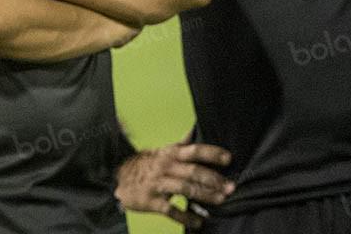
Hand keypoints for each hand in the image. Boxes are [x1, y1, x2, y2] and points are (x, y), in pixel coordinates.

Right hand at [115, 143, 234, 227]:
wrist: (119, 177)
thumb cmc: (147, 164)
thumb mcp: (163, 151)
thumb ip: (181, 144)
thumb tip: (195, 128)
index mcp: (171, 154)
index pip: (194, 150)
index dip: (212, 153)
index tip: (229, 159)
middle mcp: (165, 167)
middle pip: (192, 171)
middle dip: (214, 179)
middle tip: (231, 187)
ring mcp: (158, 184)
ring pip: (184, 189)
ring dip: (204, 195)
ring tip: (220, 201)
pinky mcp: (151, 201)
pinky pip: (170, 210)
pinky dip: (185, 216)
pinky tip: (198, 222)